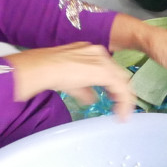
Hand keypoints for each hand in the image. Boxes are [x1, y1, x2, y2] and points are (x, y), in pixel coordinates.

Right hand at [6, 43, 138, 116]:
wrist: (42, 68)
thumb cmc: (49, 72)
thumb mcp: (71, 82)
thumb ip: (85, 89)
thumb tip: (92, 99)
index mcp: (92, 53)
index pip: (109, 70)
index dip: (114, 86)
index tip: (113, 99)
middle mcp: (100, 54)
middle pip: (118, 74)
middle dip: (122, 92)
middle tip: (121, 107)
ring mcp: (103, 60)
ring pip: (122, 80)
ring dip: (124, 98)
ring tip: (123, 113)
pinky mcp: (105, 71)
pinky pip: (120, 88)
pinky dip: (123, 101)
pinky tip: (121, 113)